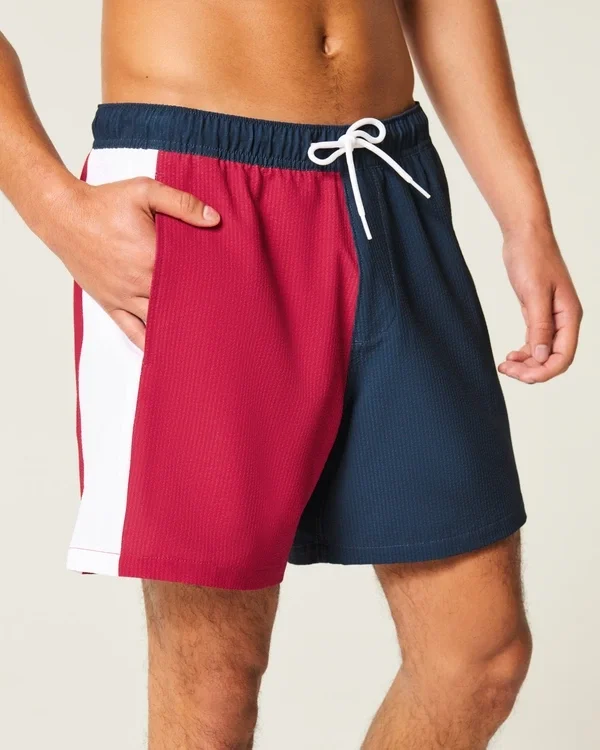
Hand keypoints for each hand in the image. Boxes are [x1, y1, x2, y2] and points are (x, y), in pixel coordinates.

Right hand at [43, 176, 219, 349]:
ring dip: (177, 330)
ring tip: (202, 342)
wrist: (63, 215)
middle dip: (198, 311)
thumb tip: (214, 219)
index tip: (230, 292)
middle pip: (178, 304)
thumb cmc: (104, 203)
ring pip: (157, 322)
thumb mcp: (145, 192)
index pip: (191, 278)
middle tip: (224, 321)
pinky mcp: (110, 303)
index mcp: (152, 257)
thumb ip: (182, 203)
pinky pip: (131, 330)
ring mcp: (123, 296)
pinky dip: (147, 343)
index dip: (211, 285)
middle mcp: (139, 282)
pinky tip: (164, 353)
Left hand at [499, 225, 581, 383]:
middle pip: (553, 358)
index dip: (544, 372)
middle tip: (506, 369)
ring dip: (526, 363)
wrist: (525, 235)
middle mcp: (564, 319)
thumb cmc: (532, 258)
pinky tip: (511, 355)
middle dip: (532, 370)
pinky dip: (525, 352)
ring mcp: (553, 317)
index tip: (521, 376)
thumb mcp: (534, 294)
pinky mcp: (539, 312)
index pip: (564, 356)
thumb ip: (539, 327)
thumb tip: (543, 357)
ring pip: (544, 352)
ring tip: (505, 364)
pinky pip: (536, 341)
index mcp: (569, 316)